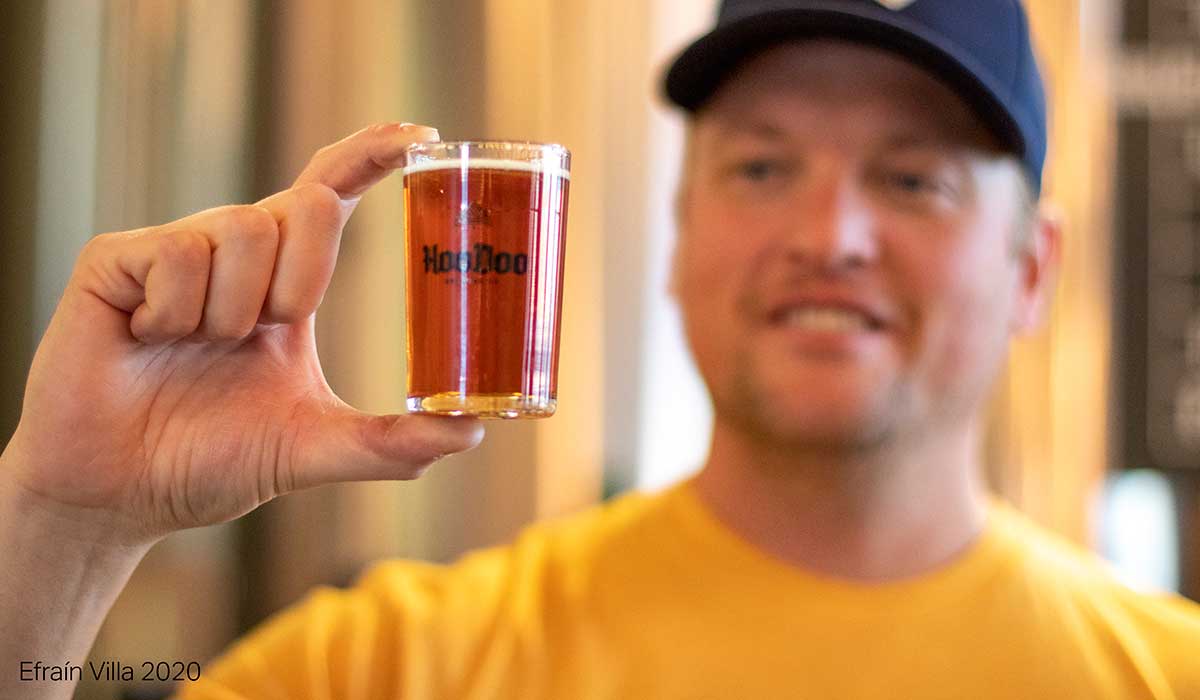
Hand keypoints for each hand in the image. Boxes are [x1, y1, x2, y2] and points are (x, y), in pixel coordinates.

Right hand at [1, 122, 482, 544]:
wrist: (121, 497)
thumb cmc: (210, 461)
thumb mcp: (312, 448)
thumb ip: (390, 443)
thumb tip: (471, 433)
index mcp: (285, 282)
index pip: (332, 192)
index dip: (373, 154)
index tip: (422, 135)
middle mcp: (236, 253)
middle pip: (306, 203)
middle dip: (304, 278)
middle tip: (264, 336)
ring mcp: (175, 250)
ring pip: (242, 230)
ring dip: (233, 312)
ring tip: (196, 348)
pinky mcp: (115, 260)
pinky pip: (176, 255)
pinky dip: (173, 314)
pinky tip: (147, 339)